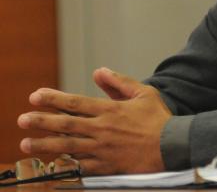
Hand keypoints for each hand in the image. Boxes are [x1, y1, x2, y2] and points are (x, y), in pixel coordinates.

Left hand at [17, 67, 171, 174]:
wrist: (172, 146)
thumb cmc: (159, 119)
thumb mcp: (144, 93)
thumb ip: (119, 82)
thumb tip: (99, 71)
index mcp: (110, 110)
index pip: (75, 103)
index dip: (53, 99)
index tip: (35, 96)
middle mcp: (102, 129)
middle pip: (65, 124)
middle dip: (41, 121)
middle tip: (22, 120)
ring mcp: (102, 149)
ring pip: (67, 146)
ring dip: (45, 145)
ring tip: (26, 143)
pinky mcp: (106, 166)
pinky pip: (81, 166)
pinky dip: (65, 164)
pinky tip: (52, 162)